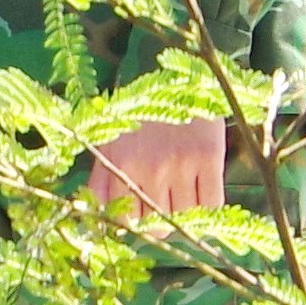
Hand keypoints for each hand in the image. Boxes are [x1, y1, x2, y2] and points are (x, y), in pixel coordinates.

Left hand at [87, 117, 227, 216]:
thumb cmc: (139, 114)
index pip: (125, 221)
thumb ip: (100, 181)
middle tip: (163, 209)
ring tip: (182, 199)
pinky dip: (208, 209)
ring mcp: (180, 164)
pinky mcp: (209, 158)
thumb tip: (94, 217)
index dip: (134, 225)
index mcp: (120, 164)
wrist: (179, 77)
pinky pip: (211, 206)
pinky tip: (202, 194)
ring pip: (184, 220)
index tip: (140, 219)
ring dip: (185, 217)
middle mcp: (149, 168)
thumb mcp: (110, 142)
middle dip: (159, 225)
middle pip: (156, 227)